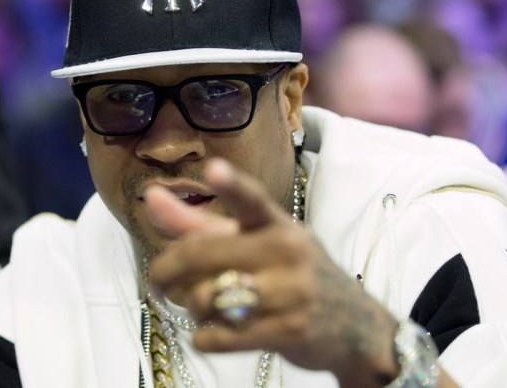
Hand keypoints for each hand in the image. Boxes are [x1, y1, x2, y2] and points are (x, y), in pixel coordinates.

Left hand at [146, 158, 400, 386]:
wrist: (356, 328)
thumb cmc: (294, 277)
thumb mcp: (256, 242)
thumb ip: (199, 224)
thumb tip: (150, 197)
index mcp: (277, 224)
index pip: (252, 200)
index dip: (232, 184)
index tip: (213, 168)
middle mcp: (286, 252)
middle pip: (201, 255)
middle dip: (165, 272)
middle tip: (159, 282)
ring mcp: (291, 292)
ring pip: (206, 297)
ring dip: (192, 309)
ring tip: (205, 308)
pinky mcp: (289, 331)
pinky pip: (220, 336)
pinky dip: (204, 338)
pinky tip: (212, 333)